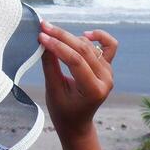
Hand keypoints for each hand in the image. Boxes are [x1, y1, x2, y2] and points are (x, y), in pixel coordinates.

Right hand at [39, 23, 117, 138]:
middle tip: (43, 27)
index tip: (41, 36)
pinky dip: (99, 36)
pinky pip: (109, 45)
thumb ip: (50, 65)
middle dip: (61, 36)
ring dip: (71, 38)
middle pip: (84, 49)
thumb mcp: (53, 90)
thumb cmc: (63, 111)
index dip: (57, 46)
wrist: (76, 122)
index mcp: (94, 90)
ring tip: (52, 38)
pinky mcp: (107, 66)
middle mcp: (106, 79)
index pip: (76, 61)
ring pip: (90, 46)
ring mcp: (108, 72)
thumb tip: (43, 40)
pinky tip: (85, 34)